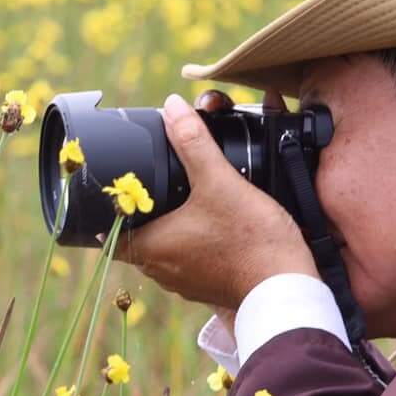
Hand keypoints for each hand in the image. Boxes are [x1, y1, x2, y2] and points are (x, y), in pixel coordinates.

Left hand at [105, 90, 319, 312]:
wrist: (287, 286)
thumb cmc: (251, 239)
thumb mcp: (220, 181)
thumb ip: (194, 142)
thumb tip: (172, 107)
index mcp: (151, 247)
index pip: (107, 234)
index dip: (110, 211)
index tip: (122, 190)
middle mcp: (160, 271)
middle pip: (136, 238)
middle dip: (143, 214)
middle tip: (155, 188)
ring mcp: (184, 283)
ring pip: (162, 251)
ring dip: (168, 229)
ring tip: (183, 202)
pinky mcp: (207, 288)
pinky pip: (188, 263)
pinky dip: (192, 245)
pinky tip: (211, 226)